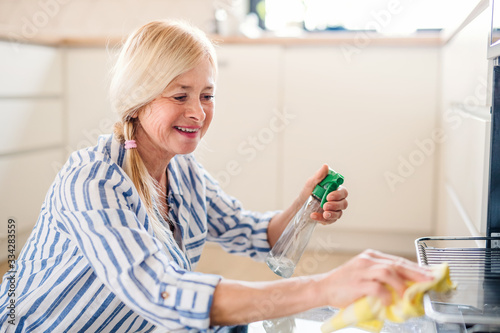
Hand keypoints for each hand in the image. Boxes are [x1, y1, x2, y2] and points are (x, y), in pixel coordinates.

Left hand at [299, 164, 347, 224]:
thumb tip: (325, 166)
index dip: (338, 194)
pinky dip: (322, 219)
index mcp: (335, 190)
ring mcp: (334, 210)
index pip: (343, 192)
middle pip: (343, 203)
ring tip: (323, 213)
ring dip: (331, 214)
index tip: (328, 196)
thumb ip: (319, 176)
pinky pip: (330, 221)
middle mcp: (337, 201)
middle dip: (335, 205)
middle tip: (325, 205)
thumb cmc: (307, 193)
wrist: (300, 206)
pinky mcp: (330, 219)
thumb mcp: (311, 183)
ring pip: (339, 213)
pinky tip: (314, 216)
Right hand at [318, 249, 432, 307]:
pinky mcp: (357, 283)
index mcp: (371, 256)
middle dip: (416, 274)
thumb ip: (382, 278)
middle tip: (430, 282)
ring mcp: (361, 271)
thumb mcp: (365, 275)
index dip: (416, 268)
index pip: (398, 261)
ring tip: (409, 295)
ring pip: (388, 272)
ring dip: (402, 285)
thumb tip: (406, 288)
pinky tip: (389, 301)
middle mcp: (367, 260)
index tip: (430, 275)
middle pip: (397, 264)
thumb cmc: (345, 284)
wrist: (323, 288)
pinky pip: (376, 288)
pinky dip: (386, 295)